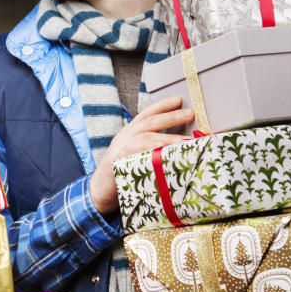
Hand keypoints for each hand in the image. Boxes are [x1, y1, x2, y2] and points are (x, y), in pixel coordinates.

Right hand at [89, 96, 194, 213]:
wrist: (100, 191)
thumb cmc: (122, 174)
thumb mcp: (136, 155)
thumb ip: (151, 147)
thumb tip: (180, 145)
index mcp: (130, 132)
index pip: (146, 114)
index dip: (162, 105)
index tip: (179, 99)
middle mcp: (125, 136)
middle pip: (149, 122)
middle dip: (171, 117)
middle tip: (190, 113)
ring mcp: (120, 148)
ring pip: (145, 137)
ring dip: (167, 138)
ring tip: (185, 141)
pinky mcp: (117, 163)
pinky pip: (137, 156)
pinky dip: (151, 153)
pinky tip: (164, 154)